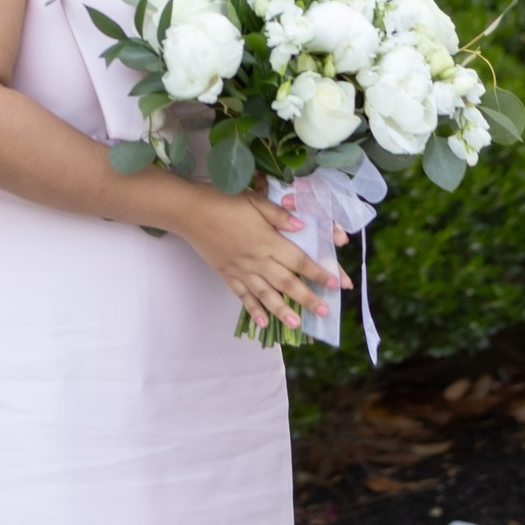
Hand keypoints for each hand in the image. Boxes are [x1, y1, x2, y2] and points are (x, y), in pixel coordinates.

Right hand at [175, 187, 346, 335]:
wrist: (189, 211)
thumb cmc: (223, 201)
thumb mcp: (254, 200)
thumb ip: (279, 214)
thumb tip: (303, 227)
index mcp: (267, 241)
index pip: (298, 260)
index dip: (318, 272)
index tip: (335, 283)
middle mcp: (256, 260)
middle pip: (286, 283)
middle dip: (307, 298)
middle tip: (324, 312)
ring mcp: (241, 270)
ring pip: (266, 294)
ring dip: (283, 311)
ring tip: (298, 325)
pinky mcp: (227, 274)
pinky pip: (242, 296)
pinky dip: (253, 309)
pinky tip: (263, 322)